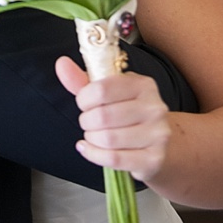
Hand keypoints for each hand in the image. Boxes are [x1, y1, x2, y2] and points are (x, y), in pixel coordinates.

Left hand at [56, 55, 171, 180]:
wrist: (160, 142)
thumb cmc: (131, 115)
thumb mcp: (110, 93)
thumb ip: (83, 80)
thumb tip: (62, 64)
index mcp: (143, 85)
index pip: (102, 89)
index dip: (84, 99)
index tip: (84, 103)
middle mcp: (154, 107)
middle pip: (102, 117)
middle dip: (86, 122)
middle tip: (89, 122)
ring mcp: (157, 134)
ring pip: (108, 139)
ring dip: (91, 139)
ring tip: (94, 136)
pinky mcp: (153, 158)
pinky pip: (114, 158)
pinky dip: (94, 155)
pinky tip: (90, 149)